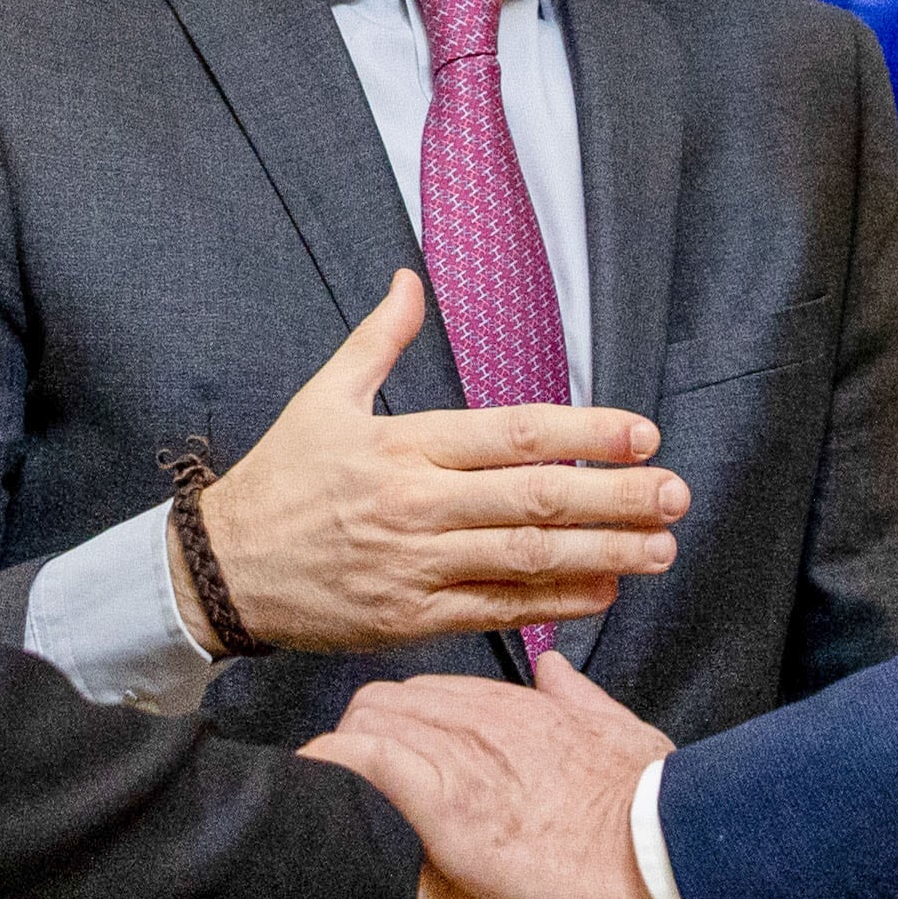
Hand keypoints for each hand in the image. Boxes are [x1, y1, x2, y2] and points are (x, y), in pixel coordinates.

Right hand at [189, 271, 687, 651]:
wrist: (222, 572)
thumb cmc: (280, 481)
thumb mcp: (321, 399)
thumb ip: (376, 341)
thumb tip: (410, 279)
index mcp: (402, 446)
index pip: (512, 435)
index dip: (584, 434)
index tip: (641, 434)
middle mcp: (416, 506)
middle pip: (533, 500)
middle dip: (615, 497)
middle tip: (675, 492)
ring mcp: (416, 567)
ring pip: (525, 560)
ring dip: (603, 553)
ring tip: (661, 546)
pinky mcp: (411, 619)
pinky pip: (497, 611)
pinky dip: (555, 603)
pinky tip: (605, 589)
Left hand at [311, 649, 679, 898]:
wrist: (670, 851)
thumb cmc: (654, 810)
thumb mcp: (623, 736)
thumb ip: (580, 701)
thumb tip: (555, 672)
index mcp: (520, 707)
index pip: (428, 694)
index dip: (403, 729)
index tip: (397, 766)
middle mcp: (483, 719)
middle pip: (383, 703)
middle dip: (362, 743)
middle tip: (360, 795)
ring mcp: (462, 756)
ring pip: (365, 723)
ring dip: (343, 764)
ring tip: (337, 810)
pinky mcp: (446, 802)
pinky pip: (363, 762)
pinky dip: (334, 773)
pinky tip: (322, 798)